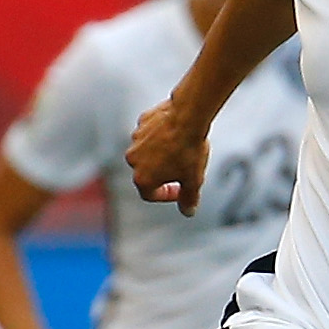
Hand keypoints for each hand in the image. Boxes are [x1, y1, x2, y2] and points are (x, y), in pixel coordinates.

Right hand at [130, 91, 210, 210]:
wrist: (188, 116)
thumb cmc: (189, 150)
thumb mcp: (194, 181)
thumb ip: (189, 199)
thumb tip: (188, 211)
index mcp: (143, 178)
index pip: (150, 195)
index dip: (167, 196)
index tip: (180, 191)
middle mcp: (133, 160)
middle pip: (148, 173)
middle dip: (165, 173)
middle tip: (184, 168)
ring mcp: (135, 140)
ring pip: (148, 152)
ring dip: (162, 154)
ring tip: (182, 149)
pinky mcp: (142, 123)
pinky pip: (150, 134)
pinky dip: (161, 136)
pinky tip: (178, 134)